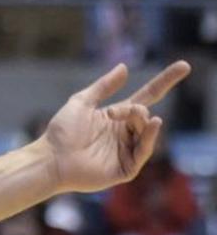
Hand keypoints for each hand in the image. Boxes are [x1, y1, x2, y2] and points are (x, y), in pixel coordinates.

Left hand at [40, 61, 189, 192]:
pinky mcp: (125, 169)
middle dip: (135, 111)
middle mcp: (124, 133)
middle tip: (115, 112)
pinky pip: (143, 153)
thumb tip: (124, 67)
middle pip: (144, 115)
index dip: (164, 82)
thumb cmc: (61, 132)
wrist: (50, 158)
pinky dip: (148, 139)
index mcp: (116, 117)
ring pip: (146, 133)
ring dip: (142, 123)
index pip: (146, 97)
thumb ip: (103, 86)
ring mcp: (126, 151)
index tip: (184, 66)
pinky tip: (151, 125)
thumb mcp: (82, 102)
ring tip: (135, 116)